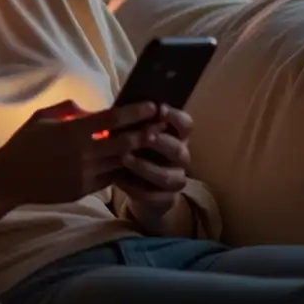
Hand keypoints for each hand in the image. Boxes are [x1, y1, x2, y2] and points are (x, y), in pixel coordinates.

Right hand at [0, 99, 159, 206]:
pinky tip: (131, 163)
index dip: (136, 112)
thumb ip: (68, 109)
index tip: (153, 106)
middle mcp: (83, 153)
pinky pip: (108, 179)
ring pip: (120, 162)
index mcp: (73, 131)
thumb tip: (90, 110)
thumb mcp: (42, 117)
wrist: (8, 179)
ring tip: (153, 144)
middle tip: (163, 125)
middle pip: (125, 142)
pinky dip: (120, 170)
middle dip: (146, 133)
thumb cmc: (24, 144)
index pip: (113, 119)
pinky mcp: (83, 190)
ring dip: (138, 153)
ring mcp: (84, 174)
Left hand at [116, 105, 193, 220]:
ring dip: (146, 167)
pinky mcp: (165, 199)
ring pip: (168, 176)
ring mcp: (175, 179)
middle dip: (162, 142)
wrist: (137, 185)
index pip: (185, 124)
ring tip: (125, 158)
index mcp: (176, 136)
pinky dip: (134, 187)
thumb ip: (134, 120)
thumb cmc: (136, 149)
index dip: (175, 116)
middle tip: (145, 135)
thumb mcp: (134, 132)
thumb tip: (121, 105)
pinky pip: (153, 196)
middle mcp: (180, 157)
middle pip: (179, 150)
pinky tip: (118, 179)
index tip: (159, 108)